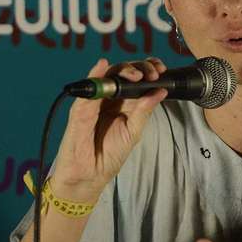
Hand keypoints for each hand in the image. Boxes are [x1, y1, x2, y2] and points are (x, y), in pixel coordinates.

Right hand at [50, 57, 167, 202]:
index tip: (161, 70)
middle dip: (139, 68)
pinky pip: (87, 90)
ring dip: (122, 70)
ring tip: (135, 75)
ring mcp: (94, 102)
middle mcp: (109, 98)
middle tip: (151, 74)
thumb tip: (160, 91)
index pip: (135, 78)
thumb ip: (144, 111)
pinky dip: (94, 75)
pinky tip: (102, 66)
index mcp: (124, 102)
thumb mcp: (133, 132)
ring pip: (106, 76)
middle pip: (122, 72)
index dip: (147, 69)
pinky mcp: (80, 110)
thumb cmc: (109, 154)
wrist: (90, 175)